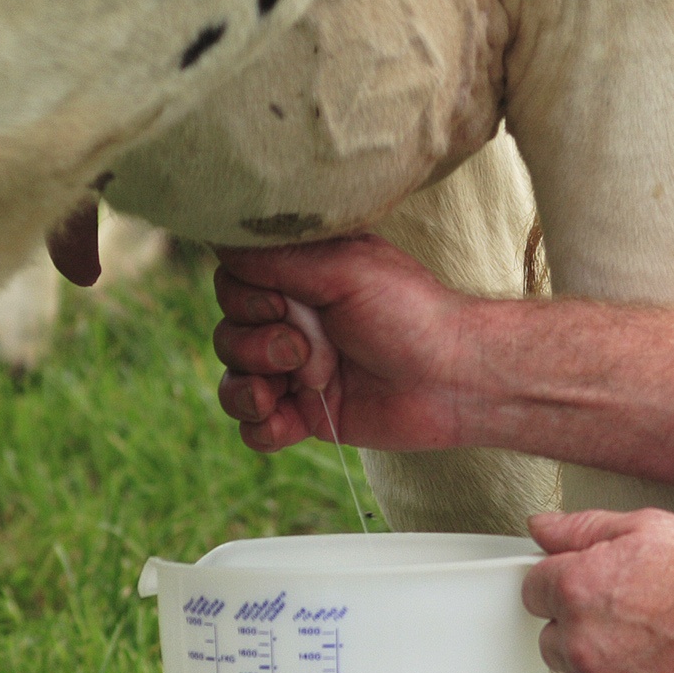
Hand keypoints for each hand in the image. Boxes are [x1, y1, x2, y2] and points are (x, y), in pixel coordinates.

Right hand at [212, 236, 471, 451]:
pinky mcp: (304, 416)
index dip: (245, 300)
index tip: (283, 305)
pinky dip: (262, 428)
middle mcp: (292, 323)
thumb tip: (221, 244)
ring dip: (251, 389)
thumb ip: (279, 258)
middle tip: (307, 350)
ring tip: (294, 389)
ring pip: (233, 382)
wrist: (453, 382)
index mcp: (300, 280)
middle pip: (226, 334)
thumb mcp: (344, 269)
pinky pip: (253, 428)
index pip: (231, 284)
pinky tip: (289, 422)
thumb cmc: (411, 314)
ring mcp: (295, 372)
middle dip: (256, 347)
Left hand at [522, 509, 673, 672]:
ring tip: (667, 650)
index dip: (563, 589)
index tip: (592, 592)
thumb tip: (541, 528)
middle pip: (554, 642)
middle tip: (636, 622)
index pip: (533, 593)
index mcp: (576, 590)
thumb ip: (582, 530)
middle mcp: (582, 643)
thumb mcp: (648, 528)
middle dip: (583, 632)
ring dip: (615, 670)